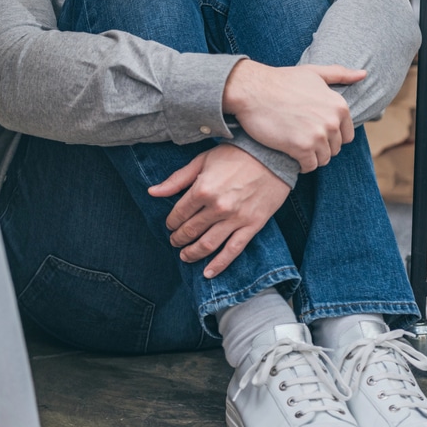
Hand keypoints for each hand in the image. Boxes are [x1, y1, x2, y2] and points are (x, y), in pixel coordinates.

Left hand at [147, 144, 289, 278]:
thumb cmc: (236, 154)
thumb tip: (153, 192)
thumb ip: (178, 179)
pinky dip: (219, 264)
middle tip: (175, 241)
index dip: (171, 222)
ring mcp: (235, 218)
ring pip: (208, 244)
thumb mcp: (203, 160)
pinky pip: (233, 250)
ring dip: (193, 253)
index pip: (179, 214)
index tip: (170, 224)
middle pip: (191, 231)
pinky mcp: (252, 226)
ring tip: (185, 256)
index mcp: (203, 189)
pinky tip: (208, 272)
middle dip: (179, 239)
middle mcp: (217, 207)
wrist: (273, 154)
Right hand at [223, 61, 365, 172]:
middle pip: (334, 149)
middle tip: (301, 137)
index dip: (330, 136)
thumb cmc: (281, 80)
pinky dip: (301, 164)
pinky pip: (309, 166)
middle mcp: (332, 122)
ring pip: (323, 159)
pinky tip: (290, 153)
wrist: (252, 90)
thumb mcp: (314, 72)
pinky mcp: (301, 148)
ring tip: (295, 145)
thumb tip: (363, 74)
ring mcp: (318, 135)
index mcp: (339, 106)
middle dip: (320, 146)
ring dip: (310, 156)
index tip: (313, 130)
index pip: (346, 136)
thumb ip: (340, 74)